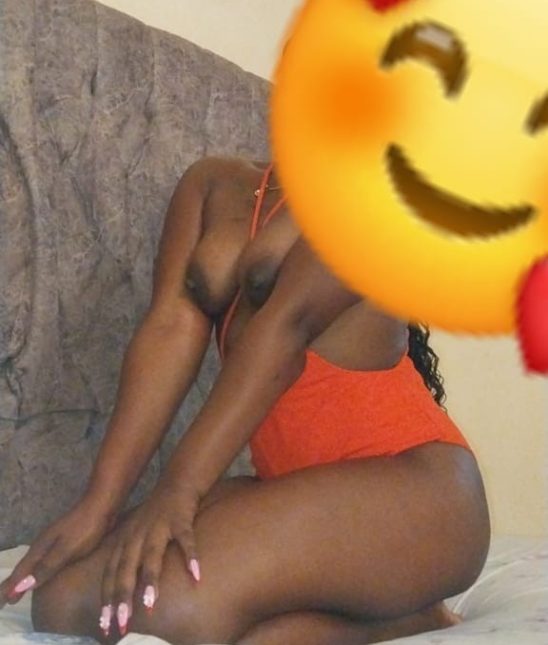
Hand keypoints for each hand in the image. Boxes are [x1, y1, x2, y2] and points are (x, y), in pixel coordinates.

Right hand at [0, 495, 113, 609]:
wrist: (103, 504)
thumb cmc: (86, 528)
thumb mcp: (66, 550)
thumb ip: (45, 567)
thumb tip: (20, 586)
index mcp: (41, 548)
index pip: (21, 573)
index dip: (11, 588)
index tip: (4, 603)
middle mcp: (43, 545)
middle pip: (24, 568)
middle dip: (13, 584)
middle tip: (6, 600)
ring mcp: (55, 541)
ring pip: (35, 563)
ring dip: (25, 577)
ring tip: (20, 590)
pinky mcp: (67, 541)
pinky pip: (47, 560)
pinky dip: (40, 570)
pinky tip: (46, 573)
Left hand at [99, 481, 200, 637]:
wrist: (176, 483)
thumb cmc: (155, 515)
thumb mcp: (134, 535)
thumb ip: (126, 559)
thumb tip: (120, 592)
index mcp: (124, 542)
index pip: (110, 574)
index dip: (107, 599)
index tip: (104, 625)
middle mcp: (137, 535)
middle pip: (126, 569)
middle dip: (123, 597)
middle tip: (121, 623)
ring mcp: (158, 527)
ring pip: (151, 556)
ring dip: (150, 581)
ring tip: (149, 605)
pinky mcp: (180, 519)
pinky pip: (185, 539)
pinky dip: (191, 556)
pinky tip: (196, 575)